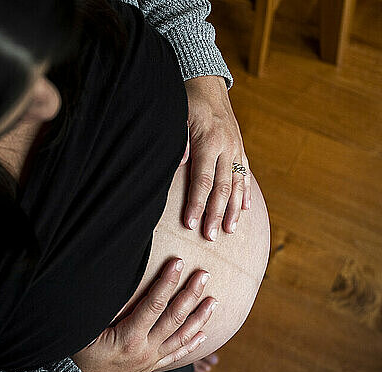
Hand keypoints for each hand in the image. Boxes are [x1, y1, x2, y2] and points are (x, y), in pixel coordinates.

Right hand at [71, 258, 216, 371]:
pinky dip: (191, 344)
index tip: (177, 263)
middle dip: (191, 294)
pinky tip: (204, 334)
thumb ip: (101, 308)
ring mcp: (151, 359)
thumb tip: (111, 283)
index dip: (167, 282)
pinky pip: (176, 355)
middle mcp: (145, 349)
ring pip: (181, 337)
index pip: (153, 304)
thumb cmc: (80, 352)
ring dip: (199, 318)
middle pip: (174, 318)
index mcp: (128, 337)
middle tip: (204, 275)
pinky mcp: (151, 365)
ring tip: (214, 301)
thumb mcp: (85, 329)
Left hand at [181, 75, 250, 240]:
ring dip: (234, 209)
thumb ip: (178, 142)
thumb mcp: (177, 117)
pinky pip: (245, 173)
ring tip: (230, 230)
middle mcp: (226, 147)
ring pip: (236, 184)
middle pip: (222, 187)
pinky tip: (246, 208)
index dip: (196, 204)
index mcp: (208, 141)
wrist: (206, 82)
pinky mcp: (240, 147)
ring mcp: (236, 148)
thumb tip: (179, 164)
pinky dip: (245, 192)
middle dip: (216, 214)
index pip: (202, 180)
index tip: (190, 223)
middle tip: (211, 237)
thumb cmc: (186, 102)